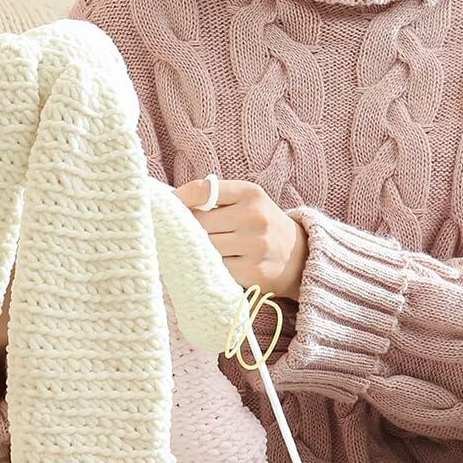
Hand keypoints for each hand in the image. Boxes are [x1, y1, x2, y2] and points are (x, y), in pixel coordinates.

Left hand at [173, 176, 307, 301]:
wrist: (297, 256)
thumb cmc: (259, 224)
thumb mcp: (246, 200)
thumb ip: (213, 197)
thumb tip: (169, 202)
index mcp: (250, 193)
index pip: (203, 190)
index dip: (178, 199)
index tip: (165, 207)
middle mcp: (254, 217)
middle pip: (198, 222)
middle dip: (186, 229)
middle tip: (178, 233)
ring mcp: (255, 246)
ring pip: (205, 247)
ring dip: (197, 250)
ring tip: (200, 249)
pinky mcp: (253, 272)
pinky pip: (217, 268)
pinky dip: (212, 267)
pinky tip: (216, 265)